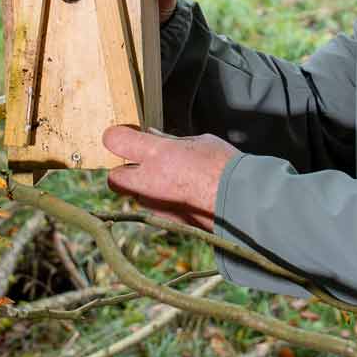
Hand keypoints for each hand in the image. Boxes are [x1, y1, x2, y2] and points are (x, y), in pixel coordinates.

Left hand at [102, 124, 238, 231]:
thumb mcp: (198, 142)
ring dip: (143, 188)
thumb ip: (171, 141)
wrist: (243, 202)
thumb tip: (153, 136)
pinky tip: (179, 194)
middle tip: (140, 163)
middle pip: (114, 178)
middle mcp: (149, 182)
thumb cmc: (225, 166)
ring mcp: (155, 205)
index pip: (114, 140)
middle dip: (123, 171)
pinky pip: (152, 209)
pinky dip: (159, 202)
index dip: (117, 136)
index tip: (125, 134)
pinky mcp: (166, 221)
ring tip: (167, 179)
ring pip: (134, 196)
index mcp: (157, 154)